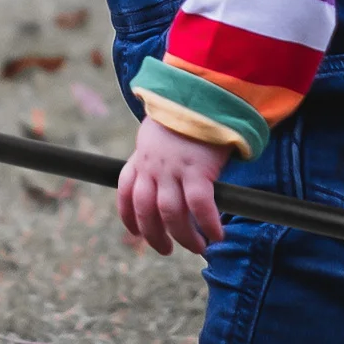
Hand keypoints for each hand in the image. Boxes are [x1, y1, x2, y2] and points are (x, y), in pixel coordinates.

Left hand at [117, 115, 230, 255]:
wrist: (200, 92)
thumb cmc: (186, 111)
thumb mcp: (159, 132)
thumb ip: (157, 154)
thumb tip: (167, 175)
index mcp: (141, 157)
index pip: (125, 193)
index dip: (128, 217)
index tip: (135, 233)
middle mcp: (153, 167)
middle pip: (145, 211)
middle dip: (154, 236)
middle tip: (167, 250)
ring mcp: (174, 169)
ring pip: (171, 214)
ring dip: (183, 236)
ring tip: (198, 247)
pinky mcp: (198, 169)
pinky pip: (200, 206)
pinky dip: (208, 224)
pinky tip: (217, 235)